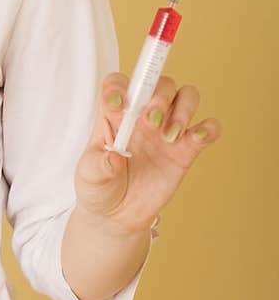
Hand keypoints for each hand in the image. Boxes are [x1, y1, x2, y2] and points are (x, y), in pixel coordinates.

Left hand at [73, 73, 222, 235]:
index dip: (120, 86)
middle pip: (159, 84)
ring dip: (183, 109)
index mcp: (114, 115)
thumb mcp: (89, 176)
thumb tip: (113, 158)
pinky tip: (197, 138)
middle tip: (151, 122)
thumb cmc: (99, 186)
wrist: (118, 215)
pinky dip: (209, 128)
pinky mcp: (186, 150)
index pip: (119, 84)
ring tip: (169, 136)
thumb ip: (98, 165)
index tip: (119, 104)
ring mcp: (166, 130)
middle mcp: (142, 116)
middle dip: (159, 97)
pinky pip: (206, 129)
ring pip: (186, 96)